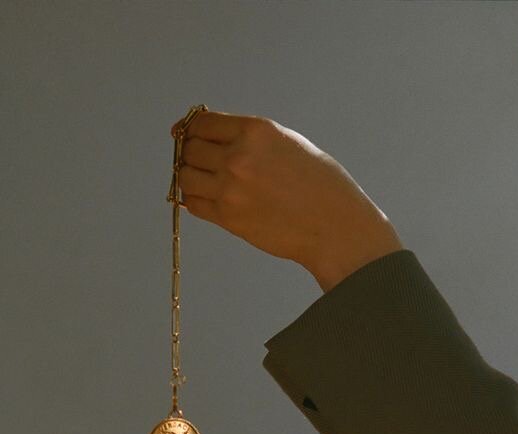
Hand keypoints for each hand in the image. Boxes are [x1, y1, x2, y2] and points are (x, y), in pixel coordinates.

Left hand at [171, 110, 401, 288]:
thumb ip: (250, 138)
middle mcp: (238, 157)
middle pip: (189, 149)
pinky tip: (206, 198)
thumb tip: (216, 137)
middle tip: (197, 160)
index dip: (192, 129)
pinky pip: (194, 204)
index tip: (188, 134)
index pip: (202, 123)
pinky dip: (194, 200)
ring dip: (190, 177)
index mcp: (255, 131)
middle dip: (189, 153)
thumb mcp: (287, 142)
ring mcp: (229, 189)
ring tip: (202, 181)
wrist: (332, 226)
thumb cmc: (319, 185)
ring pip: (185, 177)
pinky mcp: (228, 218)